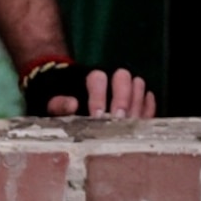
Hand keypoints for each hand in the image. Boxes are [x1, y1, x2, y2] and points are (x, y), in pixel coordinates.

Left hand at [21, 61, 154, 118]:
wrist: (71, 102)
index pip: (98, 78)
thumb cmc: (60, 103)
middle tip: (119, 120)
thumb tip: (73, 105)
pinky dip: (149, 110)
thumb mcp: (51, 103)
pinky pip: (149, 101)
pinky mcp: (138, 100)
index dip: (99, 97)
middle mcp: (110, 78)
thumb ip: (58, 104)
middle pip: (123, 77)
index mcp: (90, 77)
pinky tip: (143, 122)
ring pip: (139, 85)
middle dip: (123, 99)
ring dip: (137, 104)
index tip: (97, 115)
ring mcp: (126, 87)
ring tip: (130, 124)